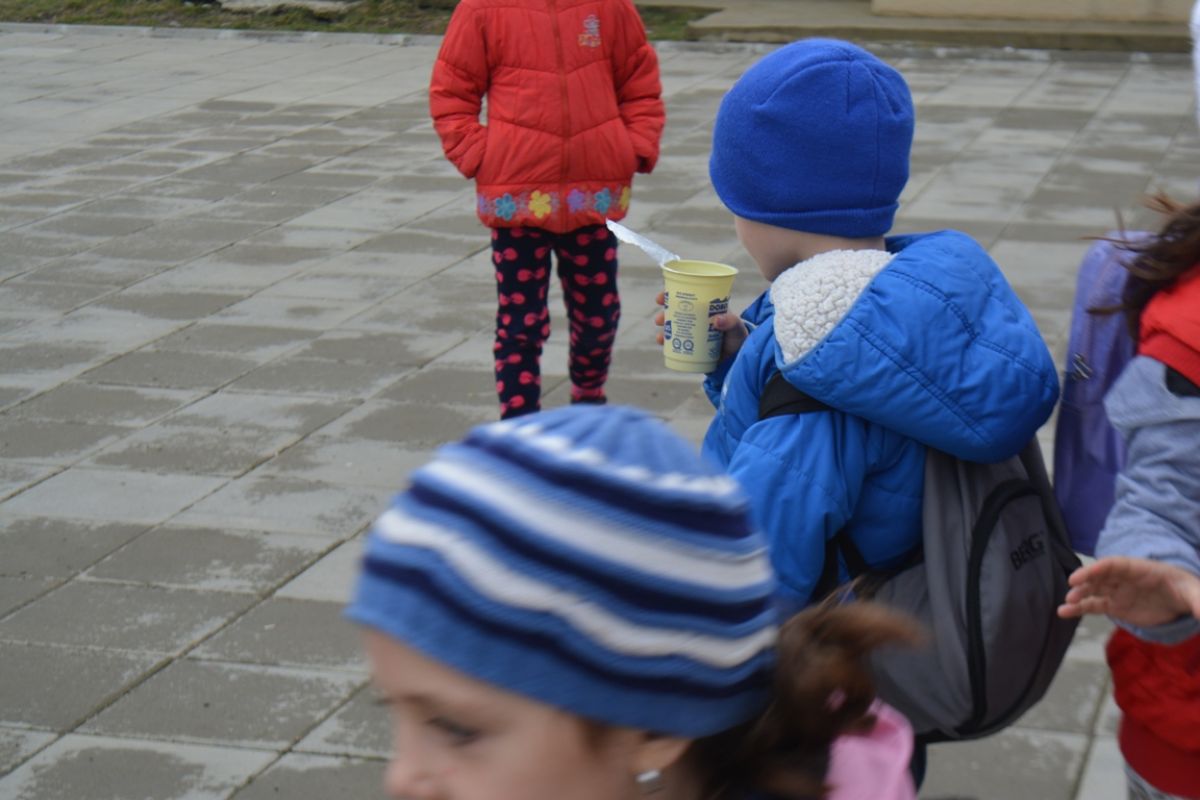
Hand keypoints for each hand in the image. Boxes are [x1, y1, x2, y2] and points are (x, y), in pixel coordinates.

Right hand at [654, 292, 748, 361]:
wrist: (739, 356)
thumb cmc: (738, 337)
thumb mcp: (736, 327)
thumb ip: (731, 322)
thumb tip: (716, 320)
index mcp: (705, 306)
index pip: (686, 296)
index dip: (671, 294)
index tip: (661, 298)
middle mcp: (696, 317)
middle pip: (676, 311)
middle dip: (664, 314)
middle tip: (659, 320)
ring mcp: (692, 331)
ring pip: (673, 326)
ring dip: (664, 329)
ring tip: (661, 337)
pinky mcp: (691, 344)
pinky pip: (675, 341)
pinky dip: (667, 342)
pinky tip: (663, 344)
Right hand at [1057, 556, 1199, 627]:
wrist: (1184, 601)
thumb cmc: (1187, 591)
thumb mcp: (1195, 593)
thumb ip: (1198, 600)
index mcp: (1140, 569)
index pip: (1115, 564)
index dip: (1097, 568)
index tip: (1082, 575)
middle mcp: (1124, 578)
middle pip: (1100, 576)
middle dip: (1084, 582)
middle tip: (1071, 590)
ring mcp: (1118, 592)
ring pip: (1093, 591)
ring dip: (1078, 596)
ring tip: (1065, 606)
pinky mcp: (1115, 606)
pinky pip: (1093, 606)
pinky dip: (1079, 609)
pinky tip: (1065, 612)